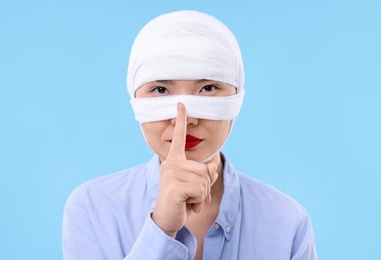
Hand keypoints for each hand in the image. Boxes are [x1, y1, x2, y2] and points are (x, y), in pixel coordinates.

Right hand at [152, 102, 218, 237]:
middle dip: (204, 186)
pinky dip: (198, 201)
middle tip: (191, 196)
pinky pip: (200, 190)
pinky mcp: (174, 186)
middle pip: (205, 169)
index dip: (181, 120)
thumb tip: (212, 166)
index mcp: (174, 161)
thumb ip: (207, 174)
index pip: (179, 138)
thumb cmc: (182, 200)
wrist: (167, 220)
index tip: (181, 103)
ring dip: (201, 195)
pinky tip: (187, 205)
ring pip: (204, 179)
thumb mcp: (197, 186)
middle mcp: (170, 164)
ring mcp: (171, 174)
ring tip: (188, 200)